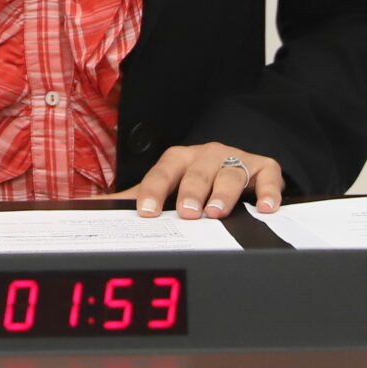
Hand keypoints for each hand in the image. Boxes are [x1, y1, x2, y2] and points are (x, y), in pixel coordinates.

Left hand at [121, 143, 281, 218]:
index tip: (145, 212)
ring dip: (224, 192)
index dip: (152, 191)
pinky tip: (265, 208)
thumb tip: (97, 212)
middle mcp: (207, 155)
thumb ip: (137, 200)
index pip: (162, 171)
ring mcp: (236, 159)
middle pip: (198, 170)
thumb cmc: (194, 182)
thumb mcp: (166, 189)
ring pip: (231, 171)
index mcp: (179, 159)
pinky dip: (269, 191)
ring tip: (217, 212)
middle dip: (191, 190)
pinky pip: (269, 176)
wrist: (236, 166)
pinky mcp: (264, 168)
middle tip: (187, 212)